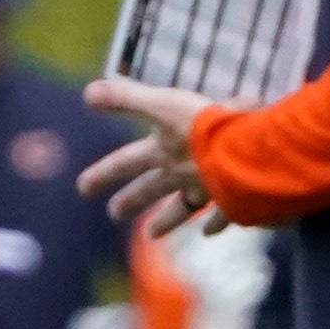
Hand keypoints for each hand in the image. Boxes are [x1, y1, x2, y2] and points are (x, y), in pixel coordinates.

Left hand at [79, 75, 219, 230]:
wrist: (247, 154)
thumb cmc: (206, 125)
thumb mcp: (164, 102)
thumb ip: (127, 97)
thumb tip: (87, 93)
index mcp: (162, 154)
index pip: (124, 164)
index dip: (102, 173)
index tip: (82, 189)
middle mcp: (180, 175)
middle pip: (150, 190)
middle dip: (130, 200)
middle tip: (113, 213)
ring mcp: (207, 190)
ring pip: (181, 208)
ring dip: (165, 220)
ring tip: (151, 235)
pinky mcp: (234, 200)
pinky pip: (222, 215)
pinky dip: (215, 224)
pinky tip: (208, 233)